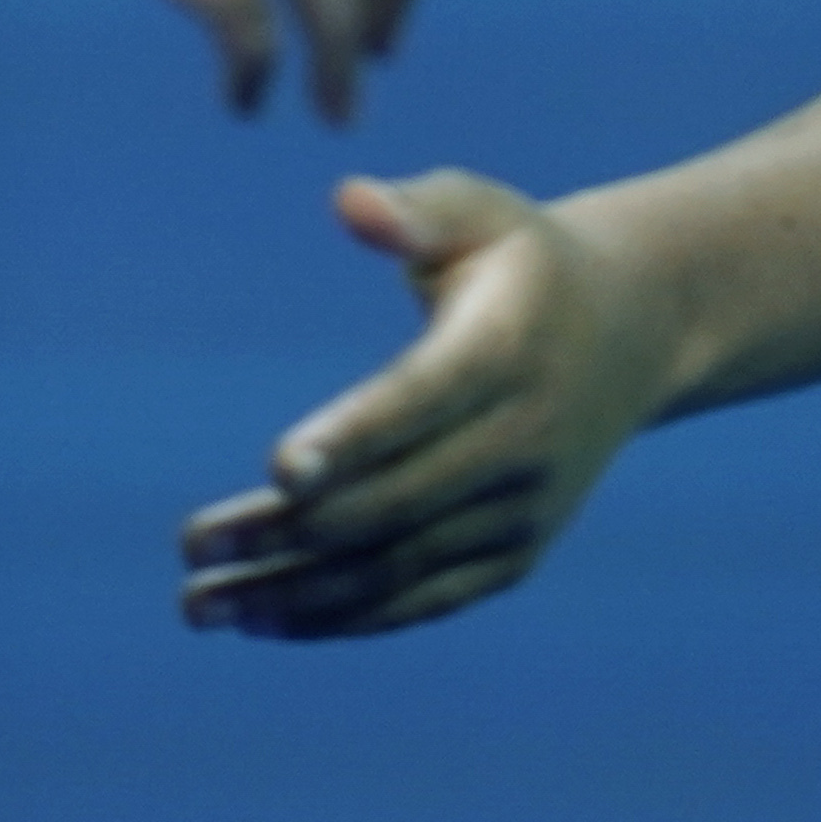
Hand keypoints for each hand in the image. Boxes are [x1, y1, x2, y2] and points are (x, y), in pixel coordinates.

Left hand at [174, 170, 672, 639]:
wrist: (631, 334)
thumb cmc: (520, 260)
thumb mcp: (480, 211)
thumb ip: (415, 207)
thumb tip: (349, 202)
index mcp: (507, 351)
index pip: (422, 401)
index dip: (351, 437)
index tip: (275, 468)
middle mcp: (522, 443)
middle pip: (393, 502)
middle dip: (285, 530)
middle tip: (189, 546)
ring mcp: (522, 512)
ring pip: (397, 568)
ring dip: (294, 593)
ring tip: (200, 605)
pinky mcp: (514, 556)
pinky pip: (421, 600)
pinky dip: (342, 618)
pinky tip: (263, 619)